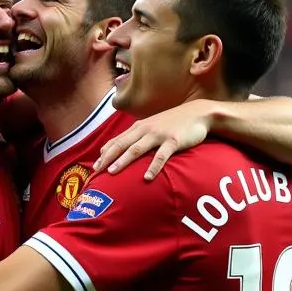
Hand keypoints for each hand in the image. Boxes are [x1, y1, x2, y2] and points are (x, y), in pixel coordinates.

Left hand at [94, 99, 213, 180]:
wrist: (198, 113)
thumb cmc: (173, 123)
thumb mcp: (152, 127)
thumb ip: (138, 136)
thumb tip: (122, 150)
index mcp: (139, 127)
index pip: (116, 141)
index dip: (104, 153)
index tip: (94, 166)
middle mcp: (145, 130)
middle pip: (121, 145)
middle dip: (107, 158)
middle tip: (96, 171)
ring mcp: (159, 135)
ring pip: (136, 149)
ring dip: (123, 161)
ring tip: (112, 173)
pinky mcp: (173, 141)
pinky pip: (161, 156)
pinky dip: (153, 167)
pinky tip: (147, 178)